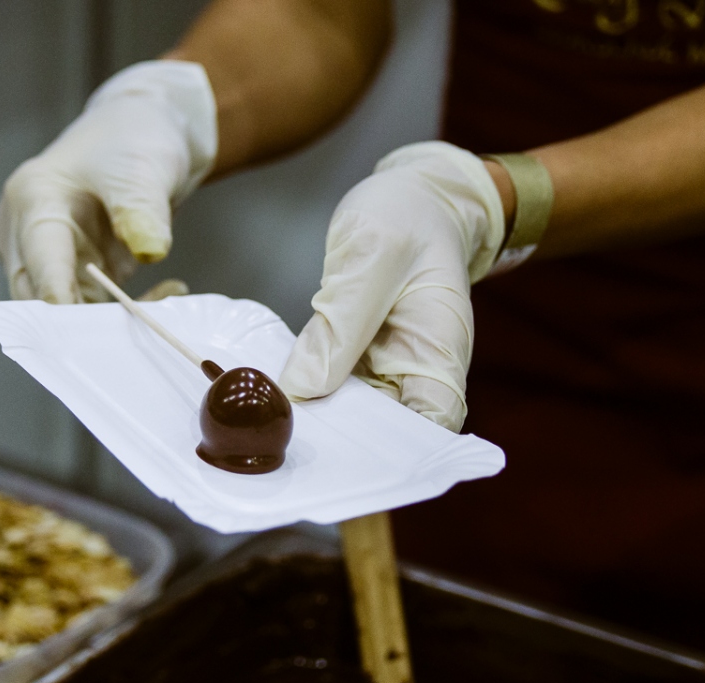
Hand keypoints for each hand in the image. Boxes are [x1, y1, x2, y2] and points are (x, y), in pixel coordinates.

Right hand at [0, 61, 216, 303]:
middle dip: (86, 322)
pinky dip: (125, 310)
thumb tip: (150, 252)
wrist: (144, 135)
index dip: (59, 297)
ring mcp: (46, 257)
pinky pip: (91, 308)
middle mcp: (25, 233)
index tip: (81, 330)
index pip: (39, 259)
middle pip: (39, 298)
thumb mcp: (142, 169)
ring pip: (67, 311)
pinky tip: (166, 291)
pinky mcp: (71, 273)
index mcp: (33, 200)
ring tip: (168, 297)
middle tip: (140, 325)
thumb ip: (142, 209)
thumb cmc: (133, 140)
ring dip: (114, 318)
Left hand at [278, 142, 504, 431]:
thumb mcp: (374, 255)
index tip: (346, 464)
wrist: (409, 195)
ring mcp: (383, 366)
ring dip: (316, 424)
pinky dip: (302, 394)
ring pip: (350, 413)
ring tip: (267, 435)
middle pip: (385, 432)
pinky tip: (266, 401)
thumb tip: (303, 389)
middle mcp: (414, 370)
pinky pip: (327, 385)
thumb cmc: (407, 217)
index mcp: (439, 352)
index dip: (397, 455)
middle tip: (286, 452)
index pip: (432, 426)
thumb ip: (341, 323)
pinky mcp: (353, 356)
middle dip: (342, 448)